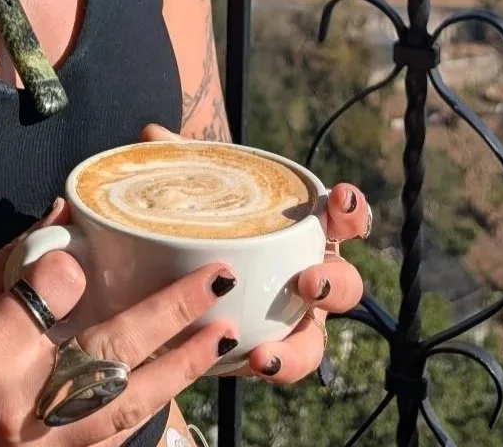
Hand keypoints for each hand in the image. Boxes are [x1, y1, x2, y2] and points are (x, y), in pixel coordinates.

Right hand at [0, 199, 240, 446]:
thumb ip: (7, 266)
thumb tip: (61, 221)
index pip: (56, 293)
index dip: (76, 264)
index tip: (87, 243)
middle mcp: (17, 408)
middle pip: (113, 353)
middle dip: (172, 316)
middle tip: (217, 283)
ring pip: (124, 410)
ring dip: (177, 372)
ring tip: (220, 339)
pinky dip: (137, 421)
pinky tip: (170, 396)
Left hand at [139, 123, 369, 385]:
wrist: (176, 284)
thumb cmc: (206, 228)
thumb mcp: (195, 195)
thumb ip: (179, 164)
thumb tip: (153, 136)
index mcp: (301, 232)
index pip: (341, 217)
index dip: (349, 207)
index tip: (338, 197)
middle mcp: (308, 276)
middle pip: (344, 283)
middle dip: (333, 282)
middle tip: (307, 281)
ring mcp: (293, 320)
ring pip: (316, 338)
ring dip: (301, 346)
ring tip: (270, 350)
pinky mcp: (271, 351)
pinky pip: (285, 364)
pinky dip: (275, 365)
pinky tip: (255, 361)